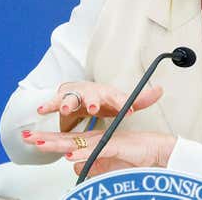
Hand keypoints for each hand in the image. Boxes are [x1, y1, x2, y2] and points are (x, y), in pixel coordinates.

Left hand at [23, 130, 176, 176]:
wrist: (157, 152)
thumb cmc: (134, 158)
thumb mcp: (105, 166)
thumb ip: (89, 164)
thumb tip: (74, 164)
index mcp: (93, 143)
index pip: (66, 142)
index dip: (48, 141)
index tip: (31, 140)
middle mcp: (96, 140)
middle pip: (67, 140)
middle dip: (46, 138)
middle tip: (27, 137)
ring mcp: (105, 142)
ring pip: (77, 143)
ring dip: (58, 144)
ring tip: (41, 144)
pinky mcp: (116, 146)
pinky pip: (97, 150)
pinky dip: (83, 152)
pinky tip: (71, 156)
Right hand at [37, 82, 162, 119]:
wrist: (82, 93)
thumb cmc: (102, 99)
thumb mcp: (121, 101)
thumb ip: (140, 99)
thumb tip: (160, 90)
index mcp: (108, 94)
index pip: (117, 97)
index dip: (122, 103)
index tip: (128, 110)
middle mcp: (91, 92)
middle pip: (93, 95)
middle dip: (93, 101)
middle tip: (94, 108)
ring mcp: (75, 94)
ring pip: (71, 97)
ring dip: (67, 103)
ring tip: (65, 110)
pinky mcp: (61, 98)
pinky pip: (53, 102)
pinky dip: (48, 105)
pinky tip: (42, 110)